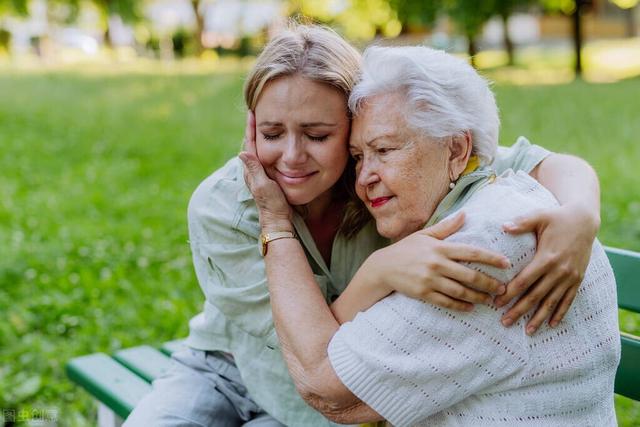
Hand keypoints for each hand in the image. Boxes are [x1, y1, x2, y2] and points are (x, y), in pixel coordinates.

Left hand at [238, 111, 292, 231]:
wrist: (278, 219)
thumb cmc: (272, 204)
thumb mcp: (263, 185)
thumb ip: (254, 169)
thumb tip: (242, 152)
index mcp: (251, 169)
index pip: (250, 143)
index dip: (251, 128)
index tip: (251, 112)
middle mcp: (254, 169)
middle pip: (254, 143)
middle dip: (256, 127)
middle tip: (258, 111)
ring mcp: (261, 173)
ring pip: (261, 149)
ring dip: (262, 135)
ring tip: (267, 121)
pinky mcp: (269, 177)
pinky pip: (268, 156)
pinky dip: (270, 145)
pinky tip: (275, 143)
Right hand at [371, 212, 508, 310]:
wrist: (383, 267)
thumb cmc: (406, 249)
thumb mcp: (424, 235)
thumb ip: (446, 227)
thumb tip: (465, 214)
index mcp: (440, 248)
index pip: (471, 252)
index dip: (491, 258)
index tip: (506, 263)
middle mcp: (437, 264)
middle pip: (469, 275)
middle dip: (489, 283)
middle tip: (503, 289)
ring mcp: (430, 280)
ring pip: (460, 291)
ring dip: (478, 297)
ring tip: (490, 300)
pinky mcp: (423, 293)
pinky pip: (446, 302)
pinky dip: (460, 306)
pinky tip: (470, 307)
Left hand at [495, 205, 597, 334]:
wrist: (585, 221)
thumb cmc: (558, 218)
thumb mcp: (539, 216)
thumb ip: (521, 223)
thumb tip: (503, 226)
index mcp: (547, 257)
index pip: (524, 281)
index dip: (510, 293)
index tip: (496, 303)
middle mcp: (559, 271)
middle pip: (536, 296)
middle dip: (519, 310)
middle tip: (504, 322)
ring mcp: (570, 277)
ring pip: (552, 302)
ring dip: (539, 317)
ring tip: (527, 331)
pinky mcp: (578, 279)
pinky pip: (568, 300)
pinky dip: (560, 313)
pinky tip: (551, 325)